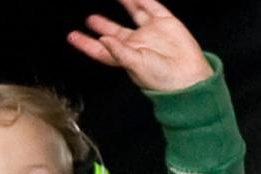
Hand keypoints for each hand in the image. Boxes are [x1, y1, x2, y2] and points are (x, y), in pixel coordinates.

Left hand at [67, 0, 212, 91]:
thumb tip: (103, 40)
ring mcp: (151, 33)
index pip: (100, 50)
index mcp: (125, 58)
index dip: (86, 43)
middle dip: (102, 26)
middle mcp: (136, 44)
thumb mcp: (136, 66)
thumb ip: (119, 52)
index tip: (72, 36)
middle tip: (89, 19)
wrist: (188, 77)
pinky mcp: (166, 24)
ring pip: (134, 14)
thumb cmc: (161, 79)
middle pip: (114, 32)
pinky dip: (143, 0)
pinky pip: (152, 7)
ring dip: (124, 5)